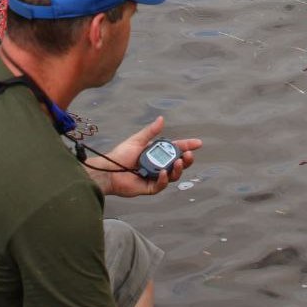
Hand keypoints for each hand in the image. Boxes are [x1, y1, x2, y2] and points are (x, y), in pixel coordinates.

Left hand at [86, 116, 201, 197]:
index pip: (176, 149)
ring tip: (179, 163)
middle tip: (189, 155)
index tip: (198, 143)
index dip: (187, 146)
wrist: (108, 171)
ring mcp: (155, 177)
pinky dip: (164, 179)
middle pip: (179, 164)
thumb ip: (150, 132)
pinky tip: (163, 172)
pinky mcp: (150, 188)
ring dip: (179, 169)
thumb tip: (161, 119)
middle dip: (187, 159)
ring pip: (173, 175)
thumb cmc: (120, 155)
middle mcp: (159, 165)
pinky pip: (161, 184)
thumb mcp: (137, 140)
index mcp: (157, 153)